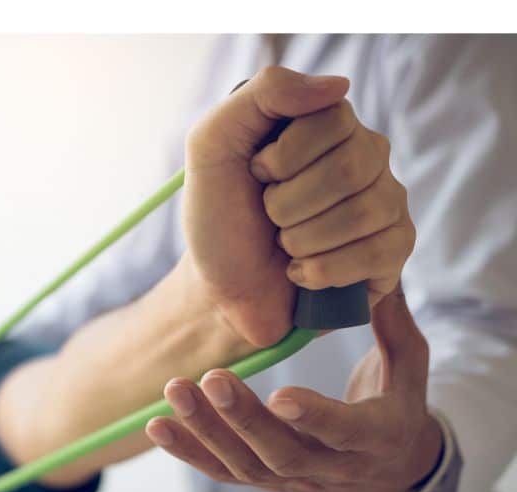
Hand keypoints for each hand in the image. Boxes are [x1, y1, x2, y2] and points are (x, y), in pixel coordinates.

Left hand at [146, 284, 442, 491]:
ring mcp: (294, 478)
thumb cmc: (400, 406)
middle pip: (282, 452)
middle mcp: (331, 466)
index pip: (343, 432)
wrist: (391, 469)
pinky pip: (224, 472)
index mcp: (374, 437)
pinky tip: (159, 426)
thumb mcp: (411, 369)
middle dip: (243, 418)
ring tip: (173, 392)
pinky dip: (189, 452)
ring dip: (205, 432)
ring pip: (245, 465)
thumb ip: (395, 326)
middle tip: (211, 378)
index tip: (281, 393)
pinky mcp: (267, 479)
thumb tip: (383, 275)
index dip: (314, 417)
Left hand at [181, 66, 413, 348]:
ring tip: (284, 246)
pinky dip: (323, 271)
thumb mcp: (212, 146)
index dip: (285, 157)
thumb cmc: (218, 220)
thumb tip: (340, 84)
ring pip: (366, 212)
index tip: (256, 174)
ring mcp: (386, 202)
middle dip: (288, 204)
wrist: (221, 291)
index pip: (334, 119)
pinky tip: (302, 273)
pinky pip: (379, 252)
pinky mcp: (393, 250)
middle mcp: (365, 156)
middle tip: (268, 217)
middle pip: (352, 167)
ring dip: (302, 240)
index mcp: (326, 125)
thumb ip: (262, 94)